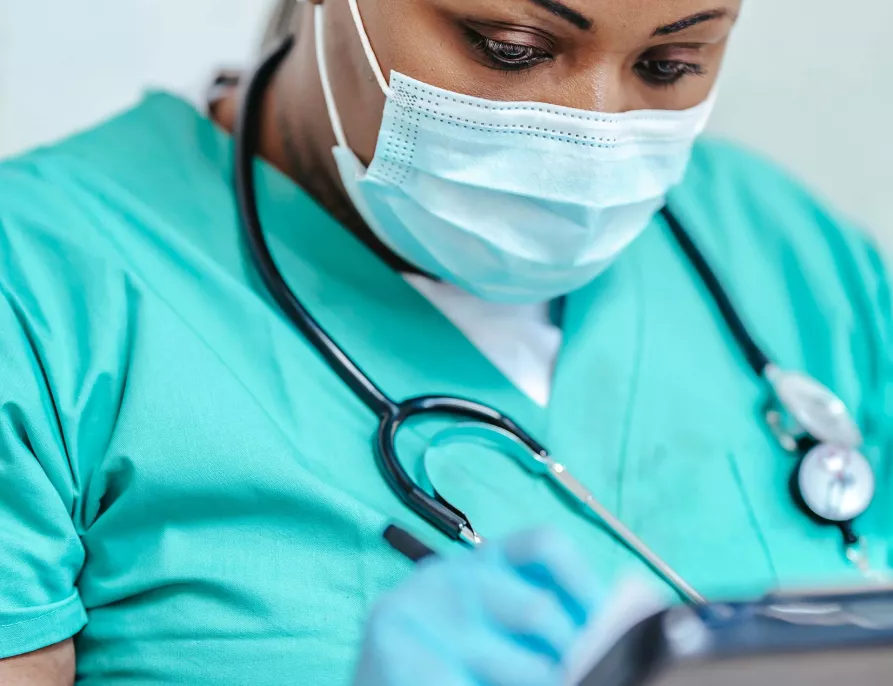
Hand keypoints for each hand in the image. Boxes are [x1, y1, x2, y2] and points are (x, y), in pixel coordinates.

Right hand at [353, 528, 599, 685]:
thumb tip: (609, 632)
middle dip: (573, 660)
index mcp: (476, 563)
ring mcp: (413, 614)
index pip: (544, 544)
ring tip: (537, 682)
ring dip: (538, 682)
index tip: (606, 627)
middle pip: (538, 609)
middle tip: (577, 679)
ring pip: (522, 666)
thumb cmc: (444, 671)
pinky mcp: (392, 658)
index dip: (585, 583)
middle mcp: (444, 575)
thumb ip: (538, 631)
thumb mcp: (491, 638)